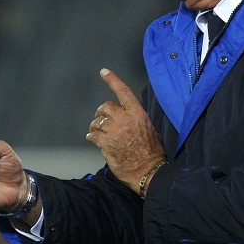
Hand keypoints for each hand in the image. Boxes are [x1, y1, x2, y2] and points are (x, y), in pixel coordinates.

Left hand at [86, 68, 165, 193]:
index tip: (103, 71)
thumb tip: (126, 113)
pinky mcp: (107, 143)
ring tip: (96, 132)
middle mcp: (125, 119)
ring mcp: (115, 131)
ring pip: (98, 121)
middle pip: (106, 106)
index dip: (113, 80)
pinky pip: (93, 134)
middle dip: (101, 112)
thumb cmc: (151, 152)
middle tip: (100, 119)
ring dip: (95, 126)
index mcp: (138, 113)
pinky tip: (93, 138)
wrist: (148, 171)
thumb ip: (136, 118)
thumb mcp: (149, 129)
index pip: (123, 92)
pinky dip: (91, 136)